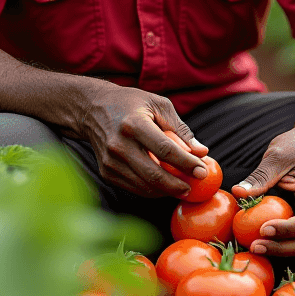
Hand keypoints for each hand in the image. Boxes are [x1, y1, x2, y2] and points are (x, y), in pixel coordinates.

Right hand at [78, 85, 208, 197]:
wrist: (92, 109)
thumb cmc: (131, 104)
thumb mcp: (158, 105)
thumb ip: (181, 129)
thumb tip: (202, 152)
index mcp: (134, 124)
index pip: (165, 150)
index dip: (186, 163)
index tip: (203, 171)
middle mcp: (119, 144)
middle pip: (154, 174)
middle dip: (178, 185)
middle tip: (194, 186)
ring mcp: (110, 161)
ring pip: (144, 186)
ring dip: (167, 191)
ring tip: (183, 187)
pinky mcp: (106, 172)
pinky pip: (134, 187)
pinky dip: (152, 190)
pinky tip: (165, 186)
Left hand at [231, 124, 294, 256]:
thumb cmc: (294, 146)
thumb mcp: (276, 156)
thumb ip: (259, 176)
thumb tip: (238, 192)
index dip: (285, 230)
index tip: (262, 229)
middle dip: (281, 248)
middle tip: (254, 247)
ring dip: (280, 250)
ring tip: (254, 247)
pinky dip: (281, 243)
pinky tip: (260, 242)